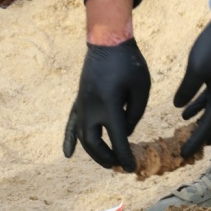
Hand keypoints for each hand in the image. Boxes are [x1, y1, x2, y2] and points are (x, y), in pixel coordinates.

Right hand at [63, 38, 150, 171]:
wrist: (108, 42)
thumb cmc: (130, 64)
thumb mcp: (142, 89)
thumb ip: (135, 115)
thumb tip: (126, 134)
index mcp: (110, 105)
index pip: (118, 139)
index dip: (125, 156)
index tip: (132, 168)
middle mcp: (92, 108)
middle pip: (94, 144)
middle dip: (106, 158)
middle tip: (119, 166)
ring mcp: (82, 105)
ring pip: (82, 137)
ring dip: (93, 153)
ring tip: (106, 161)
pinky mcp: (79, 101)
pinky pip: (72, 124)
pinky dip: (70, 140)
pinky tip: (68, 154)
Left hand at [174, 18, 210, 157]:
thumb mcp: (195, 70)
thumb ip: (187, 91)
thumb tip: (178, 108)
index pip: (207, 128)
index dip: (195, 142)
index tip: (183, 154)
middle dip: (206, 138)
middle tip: (191, 148)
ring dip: (205, 125)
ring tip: (188, 132)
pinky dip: (202, 109)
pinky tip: (186, 112)